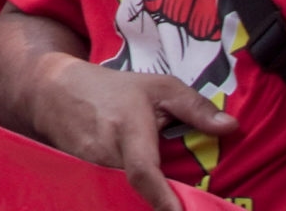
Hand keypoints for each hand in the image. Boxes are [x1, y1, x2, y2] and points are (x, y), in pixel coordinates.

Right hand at [24, 55, 234, 210]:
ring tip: (173, 201)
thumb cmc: (113, 89)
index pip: (143, 172)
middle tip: (191, 206)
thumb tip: (232, 127)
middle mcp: (105, 154)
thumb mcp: (158, 87)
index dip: (163, 199)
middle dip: (165, 204)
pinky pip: (113, 195)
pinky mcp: (83, 179)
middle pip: (138, 193)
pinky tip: (148, 199)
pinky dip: (132, 200)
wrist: (53, 91)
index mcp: (128, 130)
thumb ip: (194, 106)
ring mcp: (90, 170)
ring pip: (125, 196)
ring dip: (147, 202)